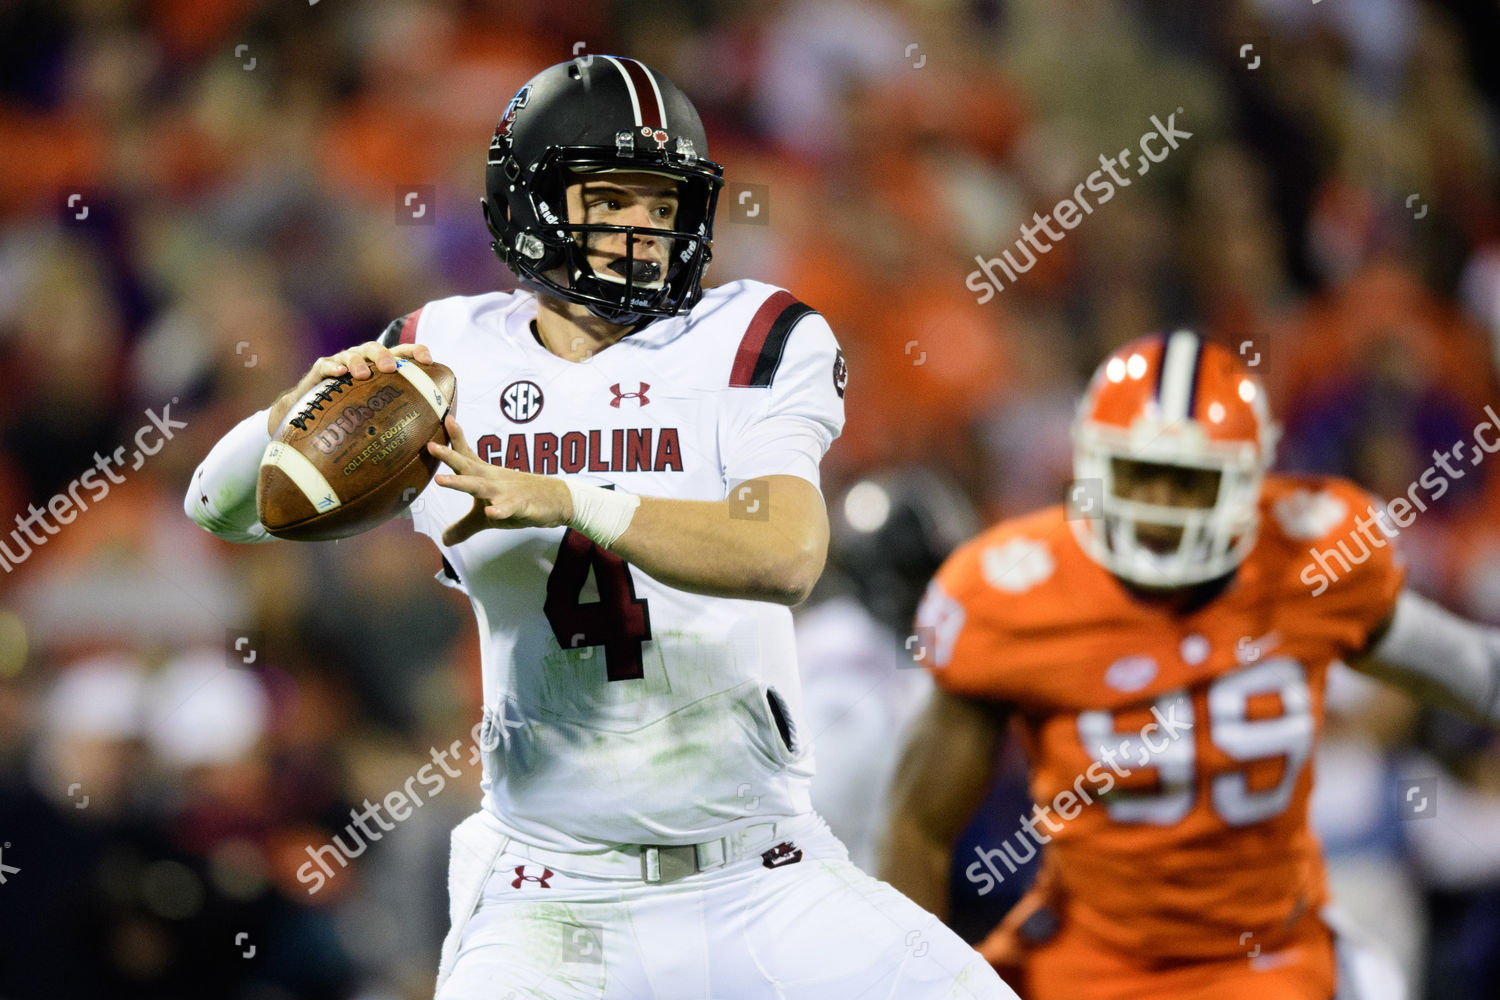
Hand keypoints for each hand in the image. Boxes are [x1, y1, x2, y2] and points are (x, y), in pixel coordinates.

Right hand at [268, 340, 433, 433]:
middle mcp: (363, 358)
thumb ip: (401, 418)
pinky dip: (333, 367)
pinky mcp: (321, 369)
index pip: (402, 352)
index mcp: (381, 364)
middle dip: (384, 356)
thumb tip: (431, 440)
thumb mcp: (378, 411)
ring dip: (358, 362)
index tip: (428, 361)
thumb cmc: (354, 411)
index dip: (416, 351)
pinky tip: (340, 373)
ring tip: (362, 374)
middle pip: (375, 348)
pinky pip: (326, 365)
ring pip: (352, 354)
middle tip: (390, 368)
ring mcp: (341, 361)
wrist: (314, 411)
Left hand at [427, 414, 574, 544]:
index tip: (445, 419)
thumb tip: (443, 540)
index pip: (466, 456)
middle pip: (467, 467)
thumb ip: (464, 526)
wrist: (556, 500)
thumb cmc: (519, 501)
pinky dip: (500, 510)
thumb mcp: (486, 517)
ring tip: (441, 480)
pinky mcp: (520, 505)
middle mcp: (492, 480)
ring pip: (480, 486)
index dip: (454, 440)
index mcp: (484, 476)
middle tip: (431, 446)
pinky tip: (491, 512)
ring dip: (461, 483)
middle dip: (449, 456)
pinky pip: (509, 508)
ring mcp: (506, 492)